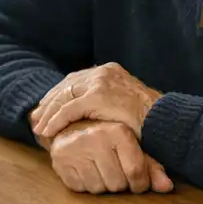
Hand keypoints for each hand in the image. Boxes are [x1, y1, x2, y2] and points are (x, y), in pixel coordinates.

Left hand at [30, 63, 161, 139]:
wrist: (166, 122)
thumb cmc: (149, 121)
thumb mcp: (125, 105)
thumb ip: (106, 104)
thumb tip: (89, 115)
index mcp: (109, 71)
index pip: (75, 80)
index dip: (57, 96)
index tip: (45, 110)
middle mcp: (103, 71)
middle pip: (66, 85)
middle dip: (48, 103)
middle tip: (36, 119)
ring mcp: (100, 82)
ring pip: (64, 97)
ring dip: (48, 113)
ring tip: (38, 129)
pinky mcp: (98, 96)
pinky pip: (69, 110)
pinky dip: (56, 121)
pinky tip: (47, 132)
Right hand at [48, 121, 172, 194]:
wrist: (75, 125)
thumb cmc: (110, 137)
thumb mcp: (135, 146)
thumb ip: (151, 166)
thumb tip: (167, 187)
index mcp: (117, 131)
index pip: (136, 173)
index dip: (140, 184)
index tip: (138, 183)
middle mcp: (95, 137)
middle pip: (118, 184)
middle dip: (120, 184)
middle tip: (117, 172)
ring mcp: (75, 148)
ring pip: (99, 189)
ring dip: (103, 185)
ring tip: (101, 169)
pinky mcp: (60, 160)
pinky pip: (80, 188)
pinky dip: (85, 184)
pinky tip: (87, 170)